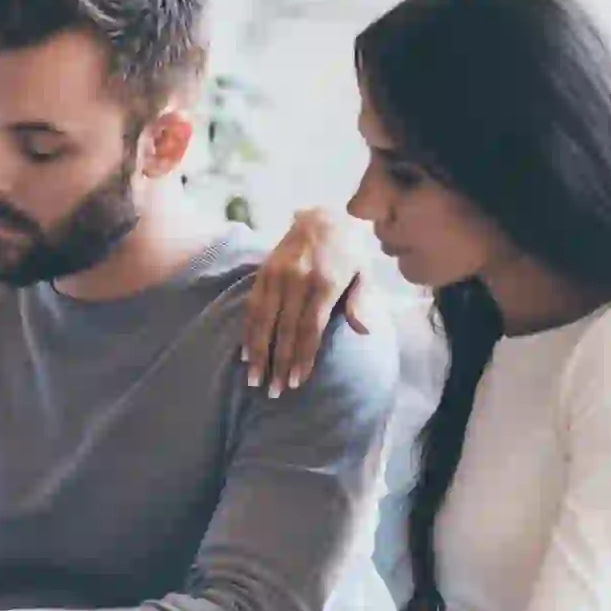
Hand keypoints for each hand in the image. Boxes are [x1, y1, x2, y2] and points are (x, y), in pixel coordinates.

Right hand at [242, 207, 376, 397]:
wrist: (322, 218)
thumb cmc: (348, 253)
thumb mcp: (363, 273)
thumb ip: (361, 302)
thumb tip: (364, 332)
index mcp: (326, 283)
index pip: (310, 328)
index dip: (302, 356)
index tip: (296, 381)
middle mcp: (299, 279)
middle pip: (285, 330)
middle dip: (278, 363)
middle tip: (274, 391)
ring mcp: (278, 276)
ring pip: (264, 321)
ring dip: (258, 353)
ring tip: (254, 380)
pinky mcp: (263, 273)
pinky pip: (252, 307)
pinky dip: (248, 332)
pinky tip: (246, 354)